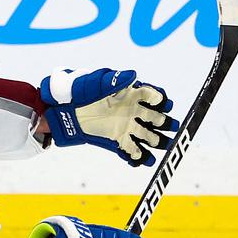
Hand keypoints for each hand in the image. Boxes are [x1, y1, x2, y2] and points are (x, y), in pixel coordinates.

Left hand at [41, 68, 177, 165]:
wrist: (63, 109)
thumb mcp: (96, 83)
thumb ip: (115, 81)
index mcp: (131, 94)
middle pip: (155, 118)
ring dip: (156, 141)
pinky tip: (144, 161)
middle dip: (165, 123)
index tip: (164, 104)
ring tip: (163, 146)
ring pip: (147, 136)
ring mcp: (126, 126)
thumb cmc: (80, 90)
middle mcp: (132, 110)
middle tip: (173, 127)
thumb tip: (132, 75)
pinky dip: (137, 156)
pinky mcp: (116, 140)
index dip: (160, 100)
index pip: (151, 95)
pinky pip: (130, 150)